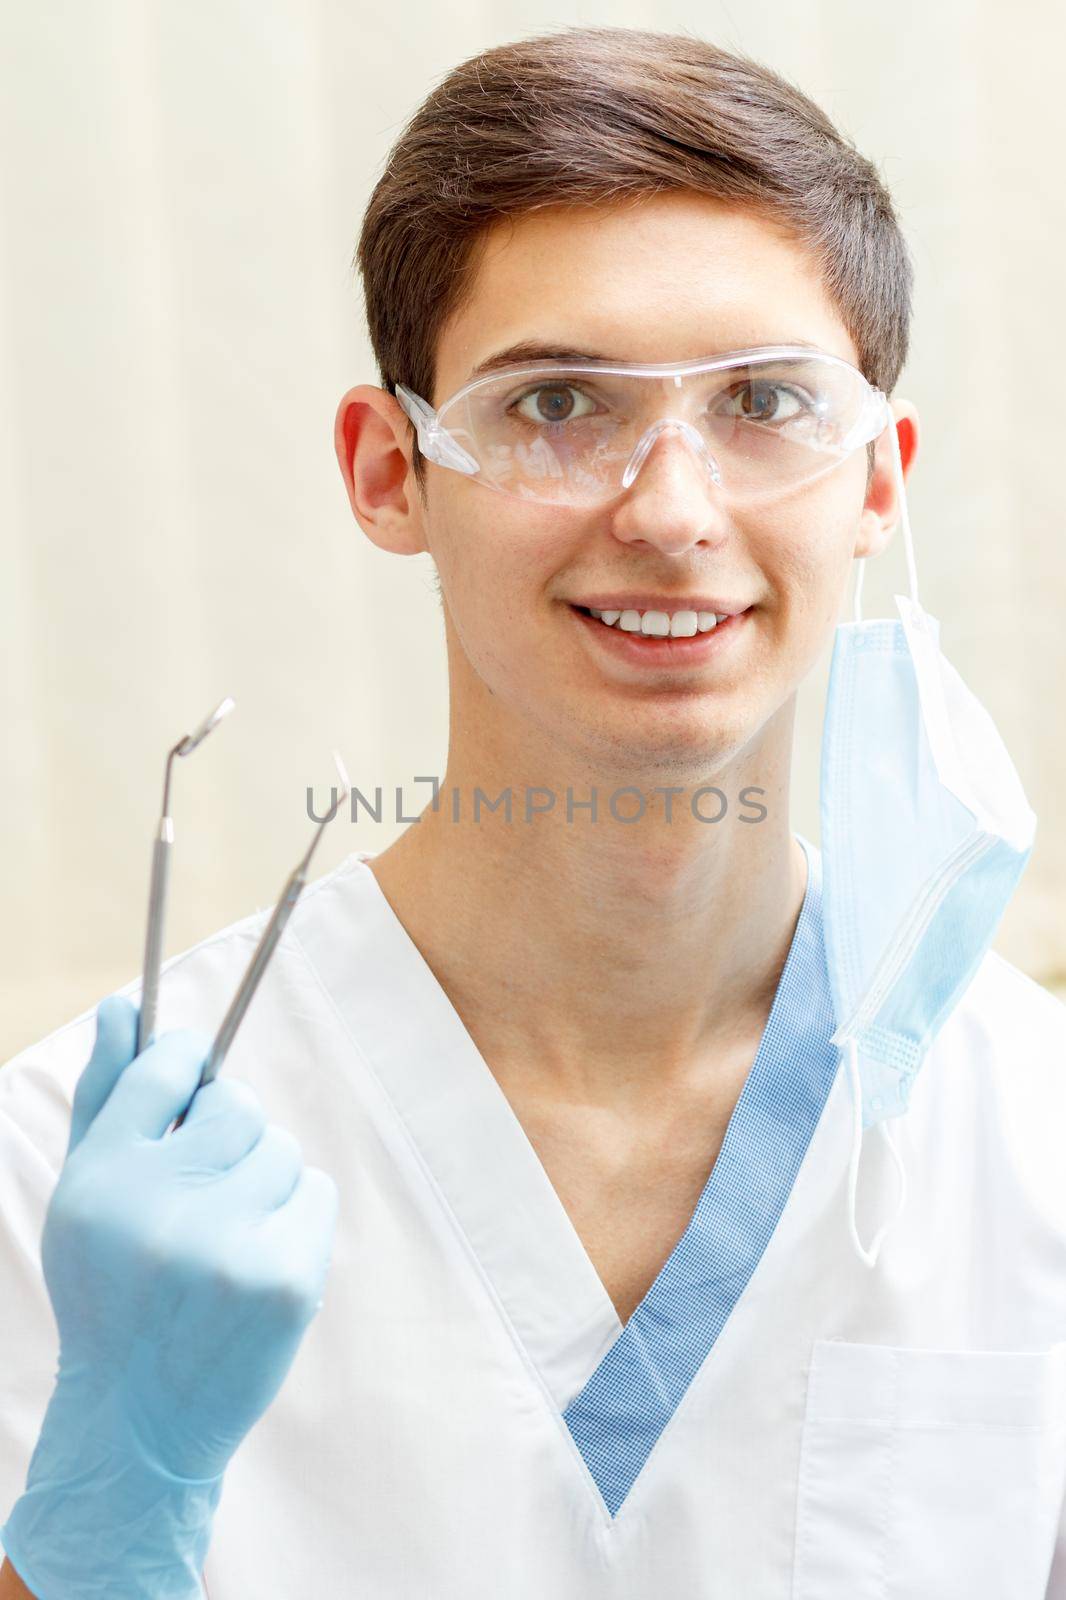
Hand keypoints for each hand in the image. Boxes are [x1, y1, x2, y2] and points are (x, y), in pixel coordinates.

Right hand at [1, 994, 338, 1598]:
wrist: (138, 1419)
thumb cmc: (111, 1285)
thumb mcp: (87, 1190)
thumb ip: (107, 1093)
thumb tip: (126, 1006)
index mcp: (101, 1177)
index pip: (164, 1068)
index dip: (186, 1060)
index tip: (192, 1072)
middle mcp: (160, 1206)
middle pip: (238, 1103)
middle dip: (228, 1132)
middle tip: (203, 1185)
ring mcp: (228, 1244)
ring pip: (281, 1147)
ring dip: (261, 1179)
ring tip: (221, 1238)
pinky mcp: (286, 1278)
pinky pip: (314, 1190)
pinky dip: (294, 1217)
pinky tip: (253, 1263)